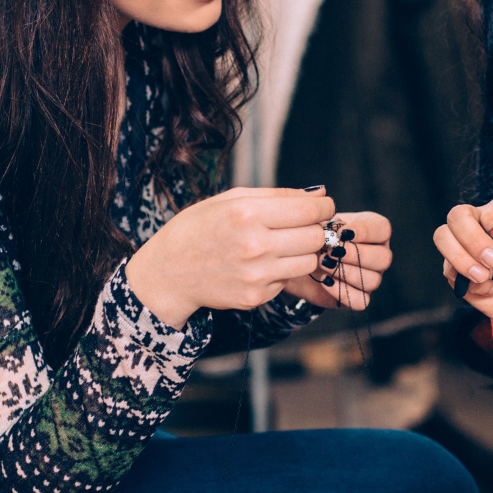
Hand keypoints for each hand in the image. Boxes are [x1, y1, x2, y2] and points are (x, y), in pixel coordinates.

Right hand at [127, 187, 334, 326]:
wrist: (168, 273)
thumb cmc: (198, 229)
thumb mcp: (230, 199)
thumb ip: (277, 195)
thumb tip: (319, 195)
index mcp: (247, 213)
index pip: (309, 211)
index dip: (324, 208)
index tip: (324, 208)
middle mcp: (254, 245)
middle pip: (315, 237)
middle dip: (315, 230)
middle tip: (303, 227)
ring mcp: (256, 275)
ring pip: (308, 262)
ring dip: (302, 252)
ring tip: (281, 246)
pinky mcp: (255, 297)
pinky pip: (287, 281)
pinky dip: (281, 272)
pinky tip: (260, 265)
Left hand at [280, 211, 392, 309]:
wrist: (294, 261)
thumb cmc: (309, 236)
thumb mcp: (314, 220)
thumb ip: (318, 208)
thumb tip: (319, 191)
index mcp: (373, 230)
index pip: (383, 229)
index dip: (366, 231)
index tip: (342, 232)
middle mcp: (378, 254)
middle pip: (383, 258)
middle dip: (356, 254)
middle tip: (331, 250)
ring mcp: (371, 278)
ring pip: (373, 280)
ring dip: (346, 272)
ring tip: (323, 264)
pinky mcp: (358, 298)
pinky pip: (361, 301)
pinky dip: (343, 292)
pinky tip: (325, 281)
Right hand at [434, 186, 492, 346]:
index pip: (489, 213)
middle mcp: (477, 223)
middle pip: (457, 216)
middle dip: (474, 241)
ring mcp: (462, 245)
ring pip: (442, 237)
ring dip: (462, 260)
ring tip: (484, 278)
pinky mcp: (454, 267)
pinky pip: (447, 269)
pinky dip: (469, 283)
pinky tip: (489, 289)